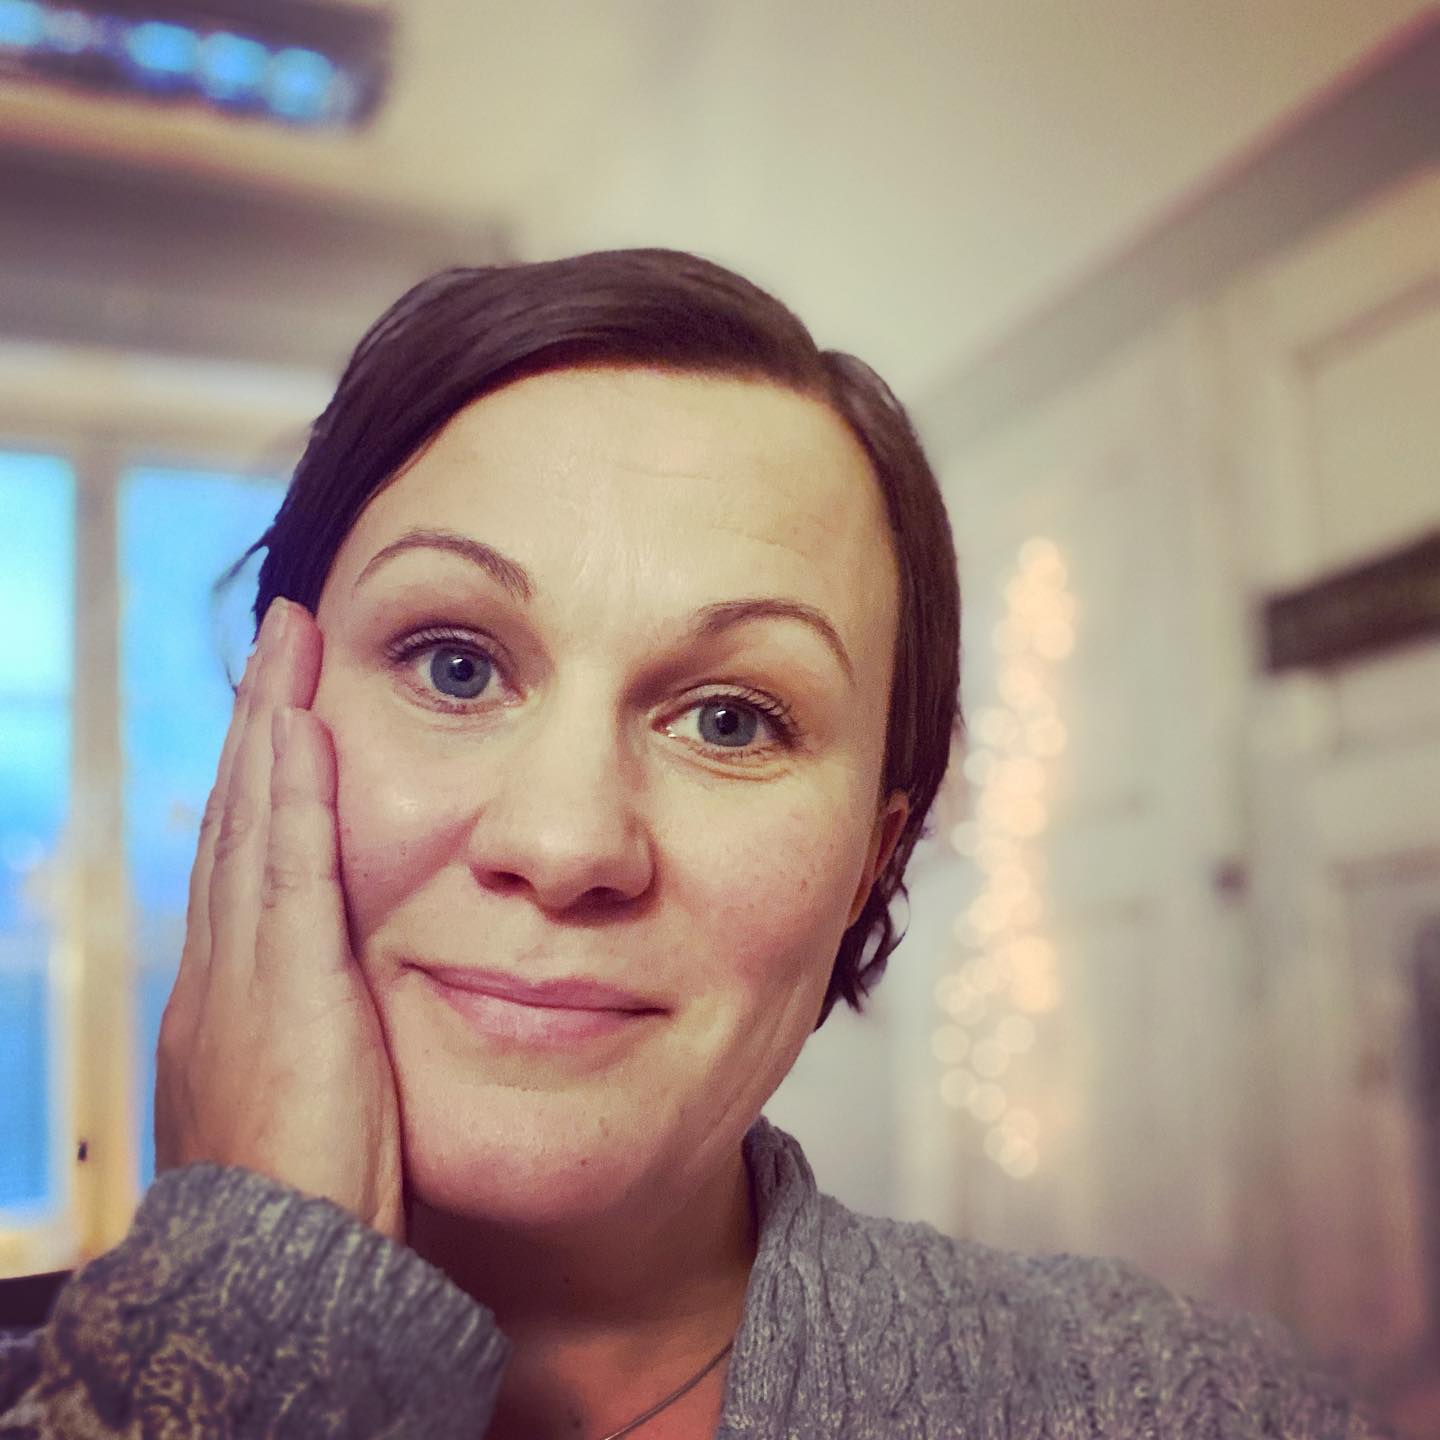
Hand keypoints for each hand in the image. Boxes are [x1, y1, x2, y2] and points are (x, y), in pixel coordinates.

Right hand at [155, 597, 405, 1242]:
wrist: (272, 1273)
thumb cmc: (304, 1200)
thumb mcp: (303, 1091)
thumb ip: (311, 1028)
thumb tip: (333, 991)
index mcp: (230, 990)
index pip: (248, 857)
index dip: (264, 778)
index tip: (282, 712)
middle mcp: (224, 963)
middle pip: (242, 818)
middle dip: (261, 723)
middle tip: (280, 639)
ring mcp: (245, 968)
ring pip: (258, 820)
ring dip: (273, 726)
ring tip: (289, 645)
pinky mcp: (285, 983)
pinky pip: (290, 864)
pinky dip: (294, 791)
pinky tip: (303, 726)